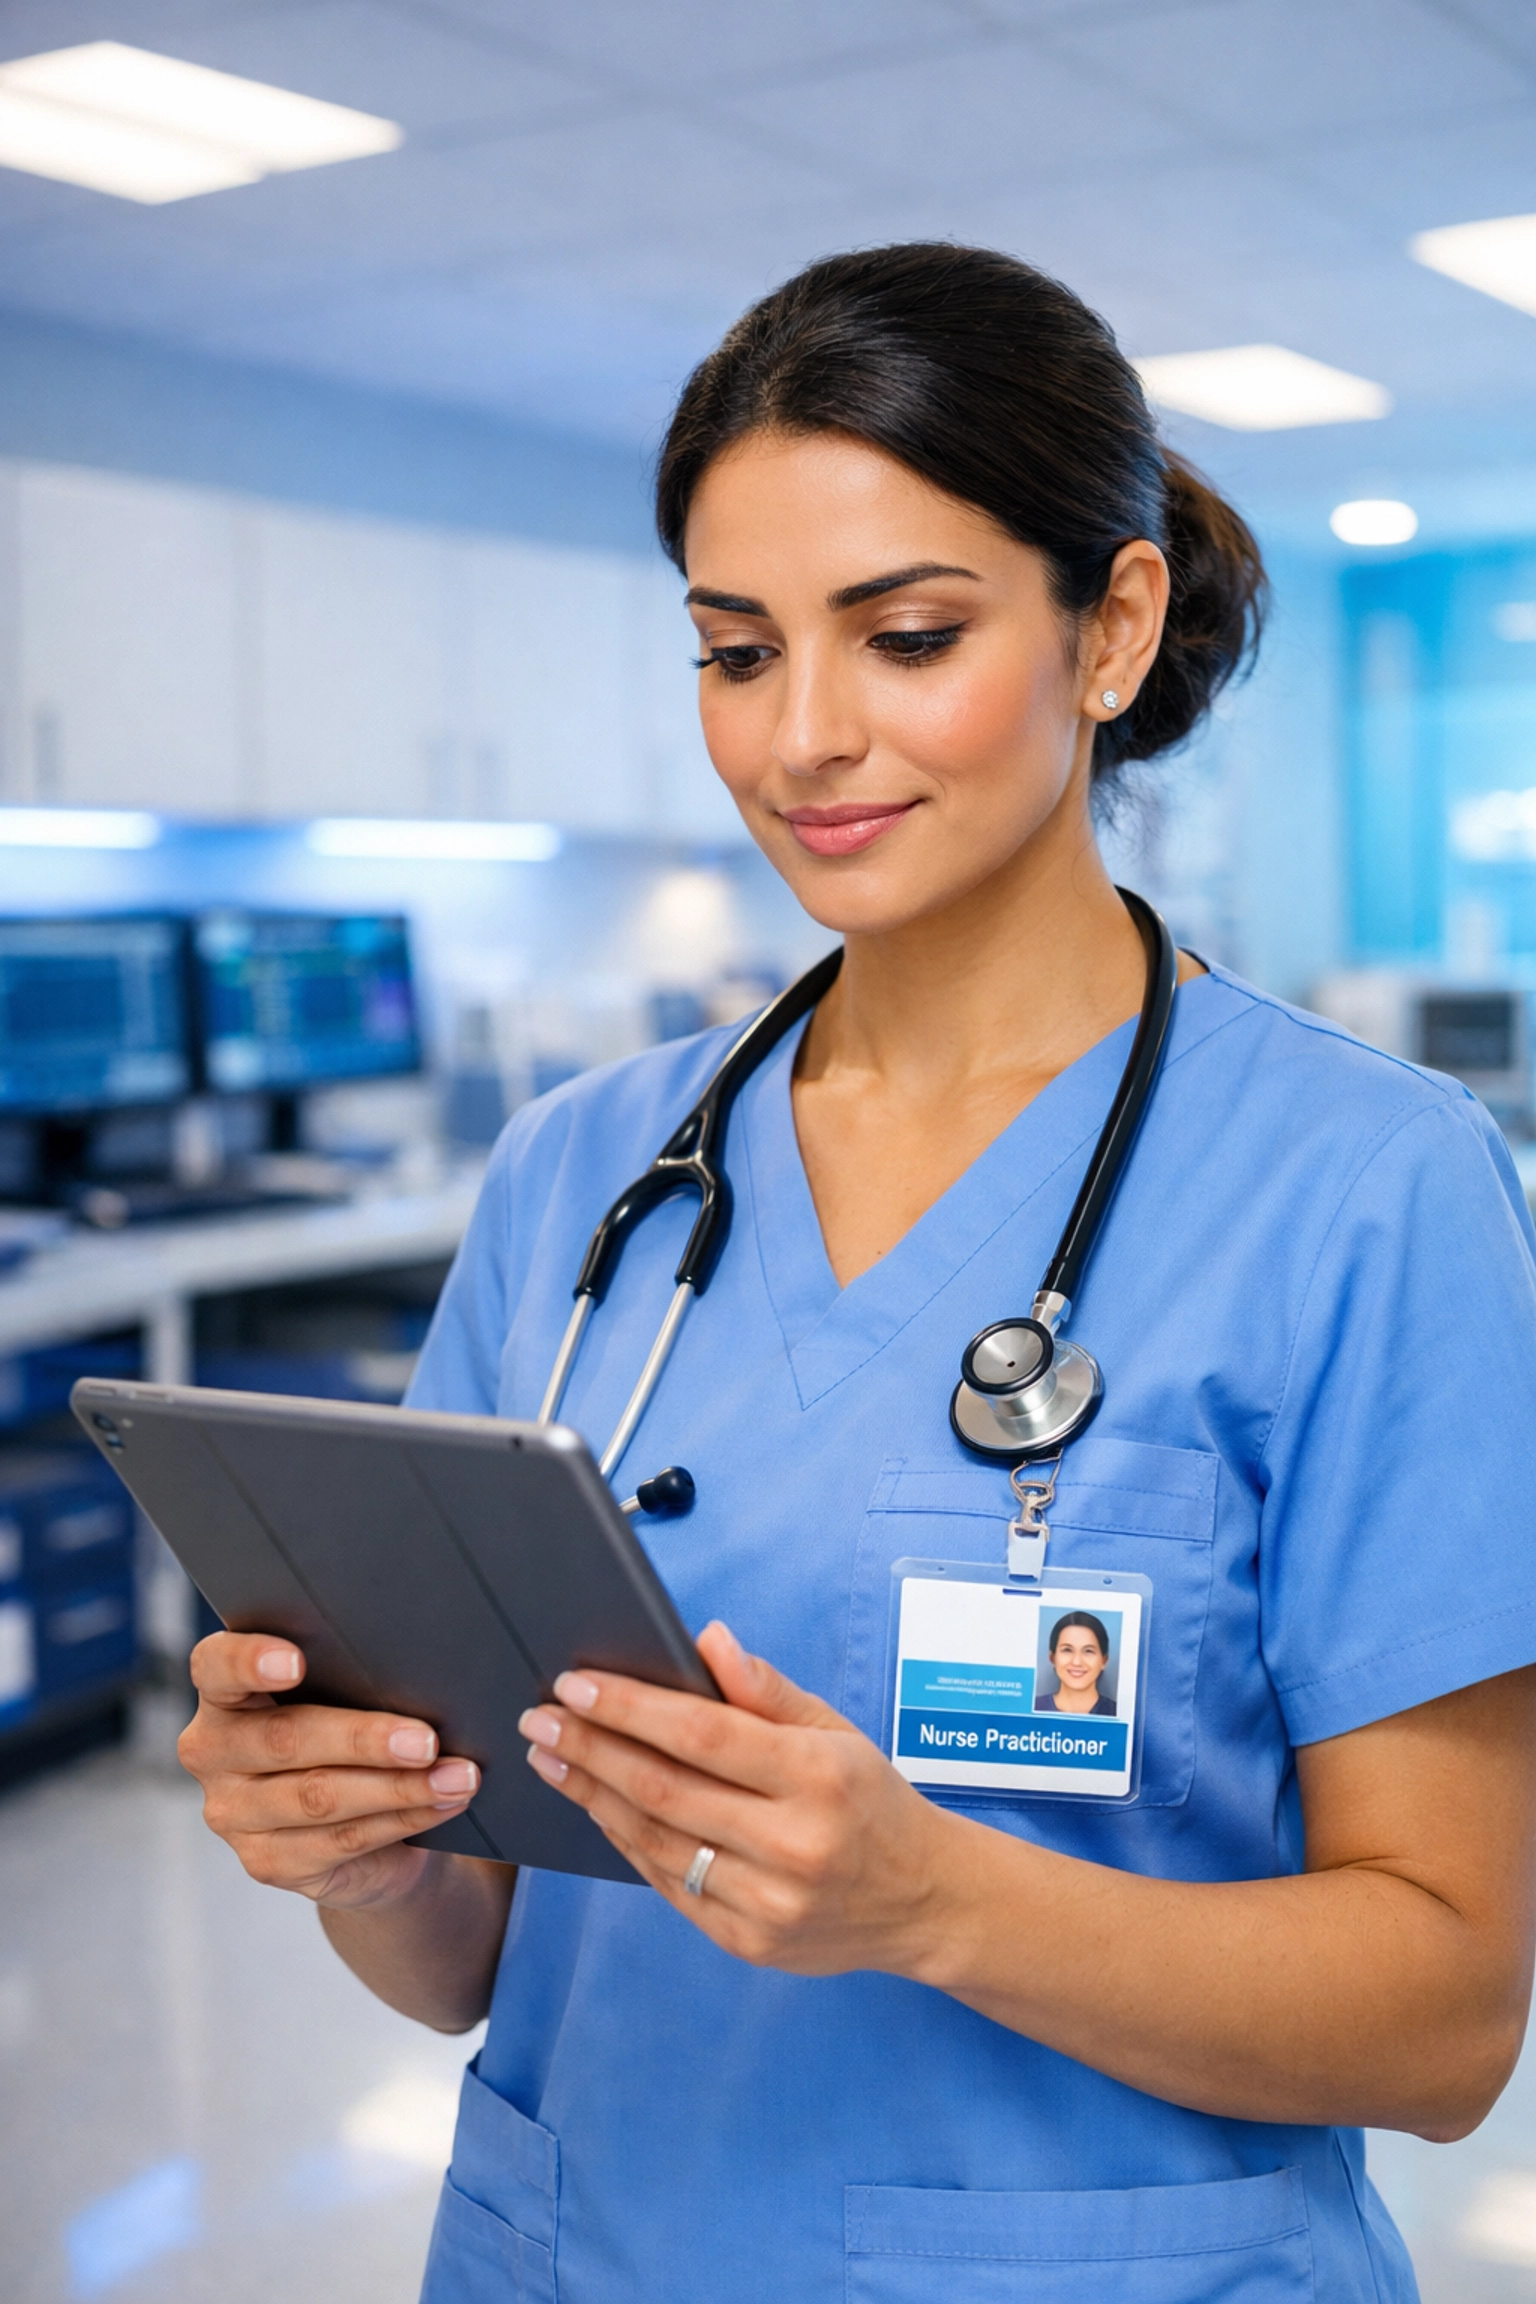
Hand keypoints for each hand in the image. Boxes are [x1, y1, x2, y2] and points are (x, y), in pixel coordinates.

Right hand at [178, 1632, 480, 1911]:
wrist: (357, 1822)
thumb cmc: (349, 1732)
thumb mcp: (344, 1696)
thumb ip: (352, 1676)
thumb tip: (420, 1667)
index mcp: (224, 1694)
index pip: (215, 1666)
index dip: (249, 1661)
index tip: (297, 1661)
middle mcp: (213, 1752)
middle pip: (285, 1738)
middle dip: (364, 1739)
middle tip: (427, 1739)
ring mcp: (234, 1814)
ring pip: (319, 1797)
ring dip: (400, 1787)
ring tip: (458, 1776)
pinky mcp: (268, 1862)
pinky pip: (342, 1840)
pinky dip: (403, 1819)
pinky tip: (443, 1804)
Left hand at [517, 1621, 954, 1975]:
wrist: (923, 1900)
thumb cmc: (872, 1801)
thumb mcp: (835, 1729)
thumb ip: (766, 1690)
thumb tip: (706, 1641)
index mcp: (817, 1776)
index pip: (702, 1734)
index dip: (629, 1707)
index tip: (575, 1684)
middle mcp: (793, 1843)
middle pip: (664, 1789)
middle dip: (589, 1749)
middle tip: (539, 1719)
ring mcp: (769, 1901)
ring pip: (656, 1842)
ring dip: (592, 1796)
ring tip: (552, 1759)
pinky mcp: (748, 1942)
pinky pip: (669, 1886)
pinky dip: (626, 1842)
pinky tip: (598, 1808)